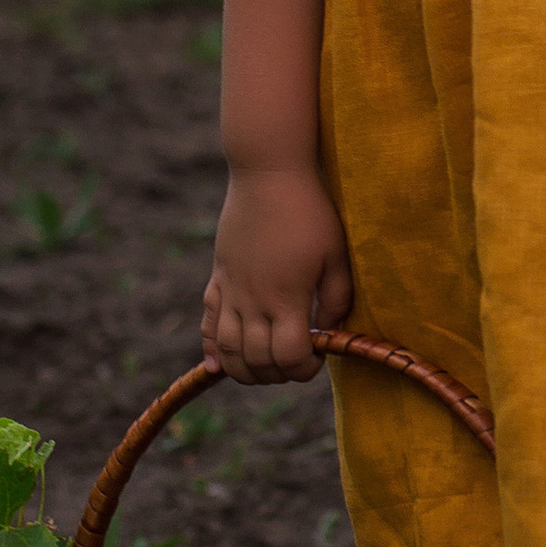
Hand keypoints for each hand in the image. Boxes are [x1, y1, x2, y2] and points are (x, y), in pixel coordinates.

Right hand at [204, 164, 352, 380]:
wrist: (267, 173)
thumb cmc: (310, 211)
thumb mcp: (337, 254)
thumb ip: (337, 298)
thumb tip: (330, 331)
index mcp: (286, 297)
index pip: (289, 356)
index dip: (304, 369)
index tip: (317, 358)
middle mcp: (253, 300)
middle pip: (256, 361)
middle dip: (278, 374)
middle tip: (295, 361)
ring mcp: (231, 290)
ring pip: (227, 350)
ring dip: (246, 370)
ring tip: (266, 367)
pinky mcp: (218, 278)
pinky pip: (208, 323)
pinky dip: (211, 348)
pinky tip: (217, 364)